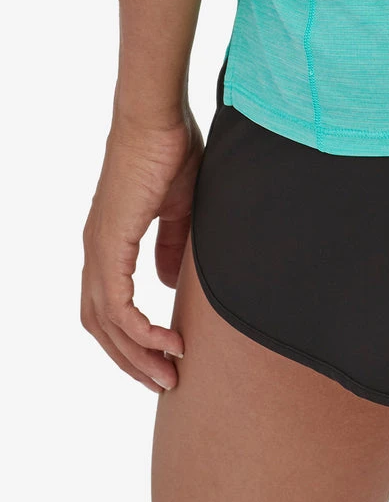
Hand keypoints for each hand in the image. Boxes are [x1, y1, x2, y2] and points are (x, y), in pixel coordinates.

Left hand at [81, 109, 202, 391]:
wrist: (156, 120)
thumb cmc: (170, 151)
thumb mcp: (179, 207)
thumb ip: (172, 245)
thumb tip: (168, 283)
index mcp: (109, 244)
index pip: (111, 307)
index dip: (133, 337)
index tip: (167, 356)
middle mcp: (96, 253)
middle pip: (102, 327)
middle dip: (133, 360)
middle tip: (167, 381)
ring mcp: (98, 251)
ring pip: (107, 324)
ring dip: (137, 354)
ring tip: (170, 374)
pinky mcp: (109, 246)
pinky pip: (119, 305)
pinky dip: (141, 330)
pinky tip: (168, 341)